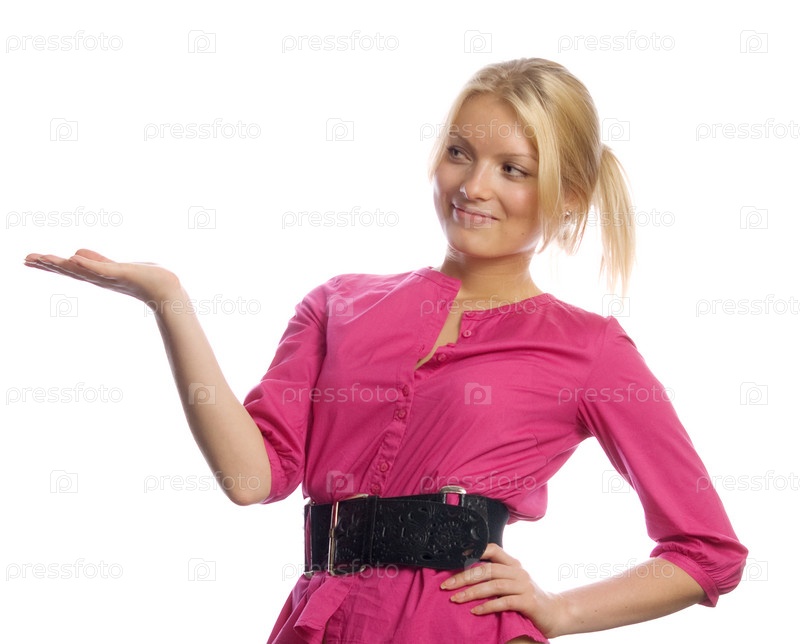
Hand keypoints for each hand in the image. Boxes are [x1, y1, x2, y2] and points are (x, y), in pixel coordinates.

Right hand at [24, 248, 181, 307]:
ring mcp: (111, 277)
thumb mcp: (116, 267)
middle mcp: (100, 278)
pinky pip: (103, 269)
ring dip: (62, 264)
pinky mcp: (122, 274)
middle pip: (69, 271)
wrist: (167, 289)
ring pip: (81, 270)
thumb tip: (76, 253)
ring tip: (43, 258)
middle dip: (48, 264)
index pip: (69, 268)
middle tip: (26, 259)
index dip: (50, 263)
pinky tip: (75, 258)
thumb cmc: (145, 278)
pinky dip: (89, 264)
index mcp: (98, 275)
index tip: (29, 259)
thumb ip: (97, 261)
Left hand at [440, 543, 563, 636]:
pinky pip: (504, 602)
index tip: (455, 558)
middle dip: (464, 577)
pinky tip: (475, 611)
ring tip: (456, 599)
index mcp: (513, 564)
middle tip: (447, 585)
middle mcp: (518, 572)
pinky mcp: (528, 602)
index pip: (493, 549)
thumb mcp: (513, 582)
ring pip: (494, 585)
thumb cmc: (529, 598)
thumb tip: (467, 575)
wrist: (556, 613)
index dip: (475, 551)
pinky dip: (488, 606)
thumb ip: (496, 577)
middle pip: (488, 569)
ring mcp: (524, 586)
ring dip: (472, 592)